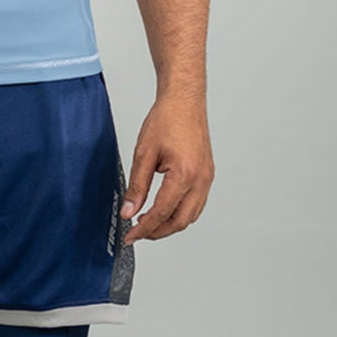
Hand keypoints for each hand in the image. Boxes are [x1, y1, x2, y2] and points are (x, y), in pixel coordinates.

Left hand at [119, 92, 214, 241]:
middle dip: (157, 232)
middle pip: (180, 221)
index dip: (143, 229)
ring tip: (148, 222)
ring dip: (170, 224)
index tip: (130, 236)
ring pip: (190, 216)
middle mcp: (200, 179)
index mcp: (184, 174)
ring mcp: (207, 178)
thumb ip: (136, 187)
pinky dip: (180, 213)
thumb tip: (129, 211)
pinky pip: (196, 204)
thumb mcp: (143, 154)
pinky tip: (164, 210)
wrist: (184, 100)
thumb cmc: (167, 119)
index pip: (161, 213)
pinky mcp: (207, 175)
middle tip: (137, 233)